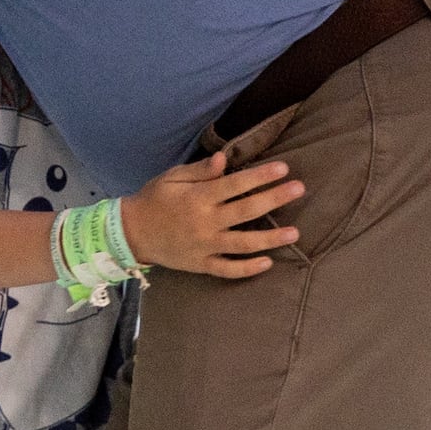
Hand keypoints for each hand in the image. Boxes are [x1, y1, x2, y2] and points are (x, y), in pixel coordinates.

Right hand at [120, 153, 305, 280]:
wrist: (131, 233)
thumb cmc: (154, 199)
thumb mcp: (172, 177)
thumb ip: (200, 170)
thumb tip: (225, 160)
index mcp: (198, 197)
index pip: (235, 184)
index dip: (260, 176)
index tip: (284, 169)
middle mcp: (205, 222)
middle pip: (247, 210)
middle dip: (275, 199)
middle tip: (299, 189)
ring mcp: (204, 246)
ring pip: (244, 244)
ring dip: (271, 239)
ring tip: (295, 233)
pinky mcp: (201, 264)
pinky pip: (228, 269)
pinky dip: (247, 269)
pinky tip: (267, 263)